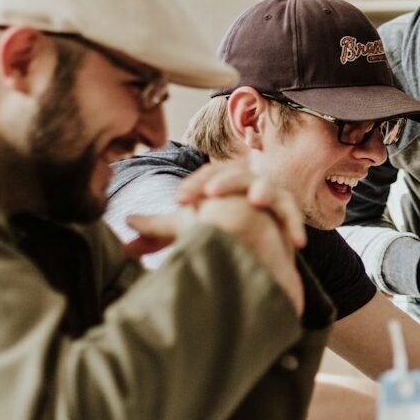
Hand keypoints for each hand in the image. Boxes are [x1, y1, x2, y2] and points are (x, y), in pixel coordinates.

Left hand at [126, 173, 305, 315]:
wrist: (254, 245)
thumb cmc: (219, 231)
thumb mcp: (188, 229)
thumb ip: (158, 229)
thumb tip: (125, 224)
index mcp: (220, 180)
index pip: (207, 174)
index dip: (194, 185)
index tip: (179, 202)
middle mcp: (246, 182)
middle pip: (236, 174)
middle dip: (224, 182)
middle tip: (209, 195)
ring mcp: (269, 196)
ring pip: (268, 188)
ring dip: (262, 191)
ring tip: (254, 200)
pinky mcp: (287, 215)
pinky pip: (291, 216)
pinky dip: (294, 225)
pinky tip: (294, 242)